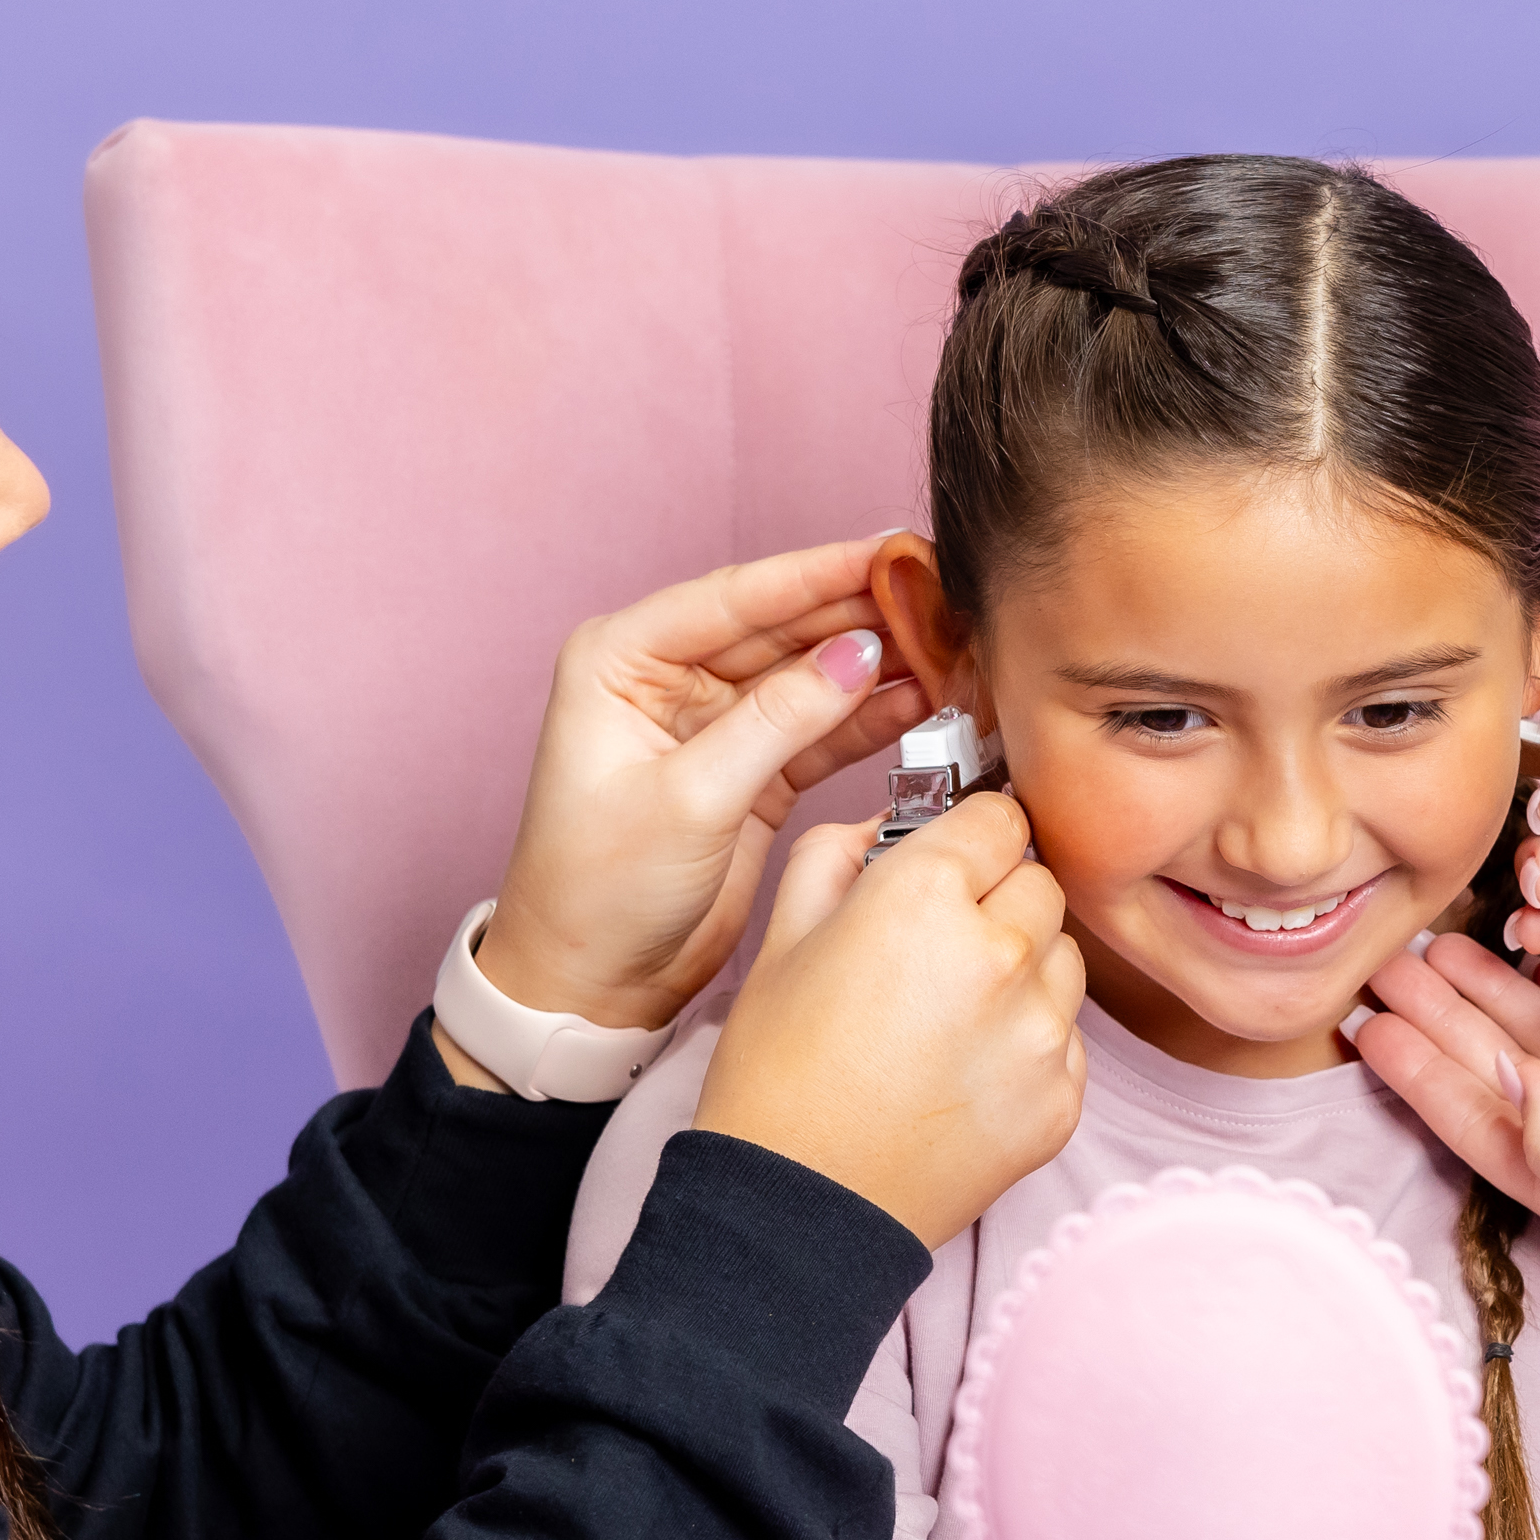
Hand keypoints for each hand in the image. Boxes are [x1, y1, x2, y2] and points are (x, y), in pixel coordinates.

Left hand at [480, 536, 932, 1032]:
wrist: (591, 985)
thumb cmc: (597, 892)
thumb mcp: (689, 799)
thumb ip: (777, 722)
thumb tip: (858, 653)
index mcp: (621, 660)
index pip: (735, 597)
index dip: (818, 573)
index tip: (892, 554)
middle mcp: (666, 679)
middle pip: (779, 627)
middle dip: (859, 613)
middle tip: (939, 597)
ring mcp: (712, 724)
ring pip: (807, 675)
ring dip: (874, 663)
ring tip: (949, 646)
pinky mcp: (750, 771)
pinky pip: (819, 729)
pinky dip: (870, 717)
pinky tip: (925, 699)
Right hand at [697, 789, 1088, 1245]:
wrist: (801, 1210)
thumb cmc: (777, 1076)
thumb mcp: (781, 940)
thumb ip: (840, 853)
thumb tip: (894, 818)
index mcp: (925, 897)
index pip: (998, 817)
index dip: (969, 835)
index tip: (953, 859)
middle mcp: (1002, 955)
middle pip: (1039, 883)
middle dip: (997, 899)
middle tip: (936, 947)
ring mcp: (1042, 1033)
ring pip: (1064, 959)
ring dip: (1024, 969)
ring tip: (950, 1017)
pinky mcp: (1063, 1099)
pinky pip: (1068, 1038)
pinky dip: (1029, 1043)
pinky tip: (964, 1073)